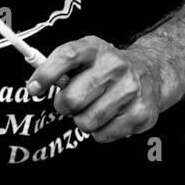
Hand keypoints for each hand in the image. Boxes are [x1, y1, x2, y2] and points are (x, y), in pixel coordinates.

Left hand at [26, 35, 165, 143]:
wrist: (151, 73)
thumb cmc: (107, 69)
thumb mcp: (86, 57)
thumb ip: (61, 67)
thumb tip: (35, 85)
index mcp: (96, 49)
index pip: (67, 56)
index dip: (46, 74)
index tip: (33, 89)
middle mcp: (115, 66)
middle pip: (72, 99)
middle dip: (65, 106)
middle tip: (72, 102)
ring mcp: (130, 90)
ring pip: (86, 122)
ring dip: (84, 120)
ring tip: (95, 108)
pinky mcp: (140, 113)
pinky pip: (102, 135)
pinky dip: (100, 132)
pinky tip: (110, 117)